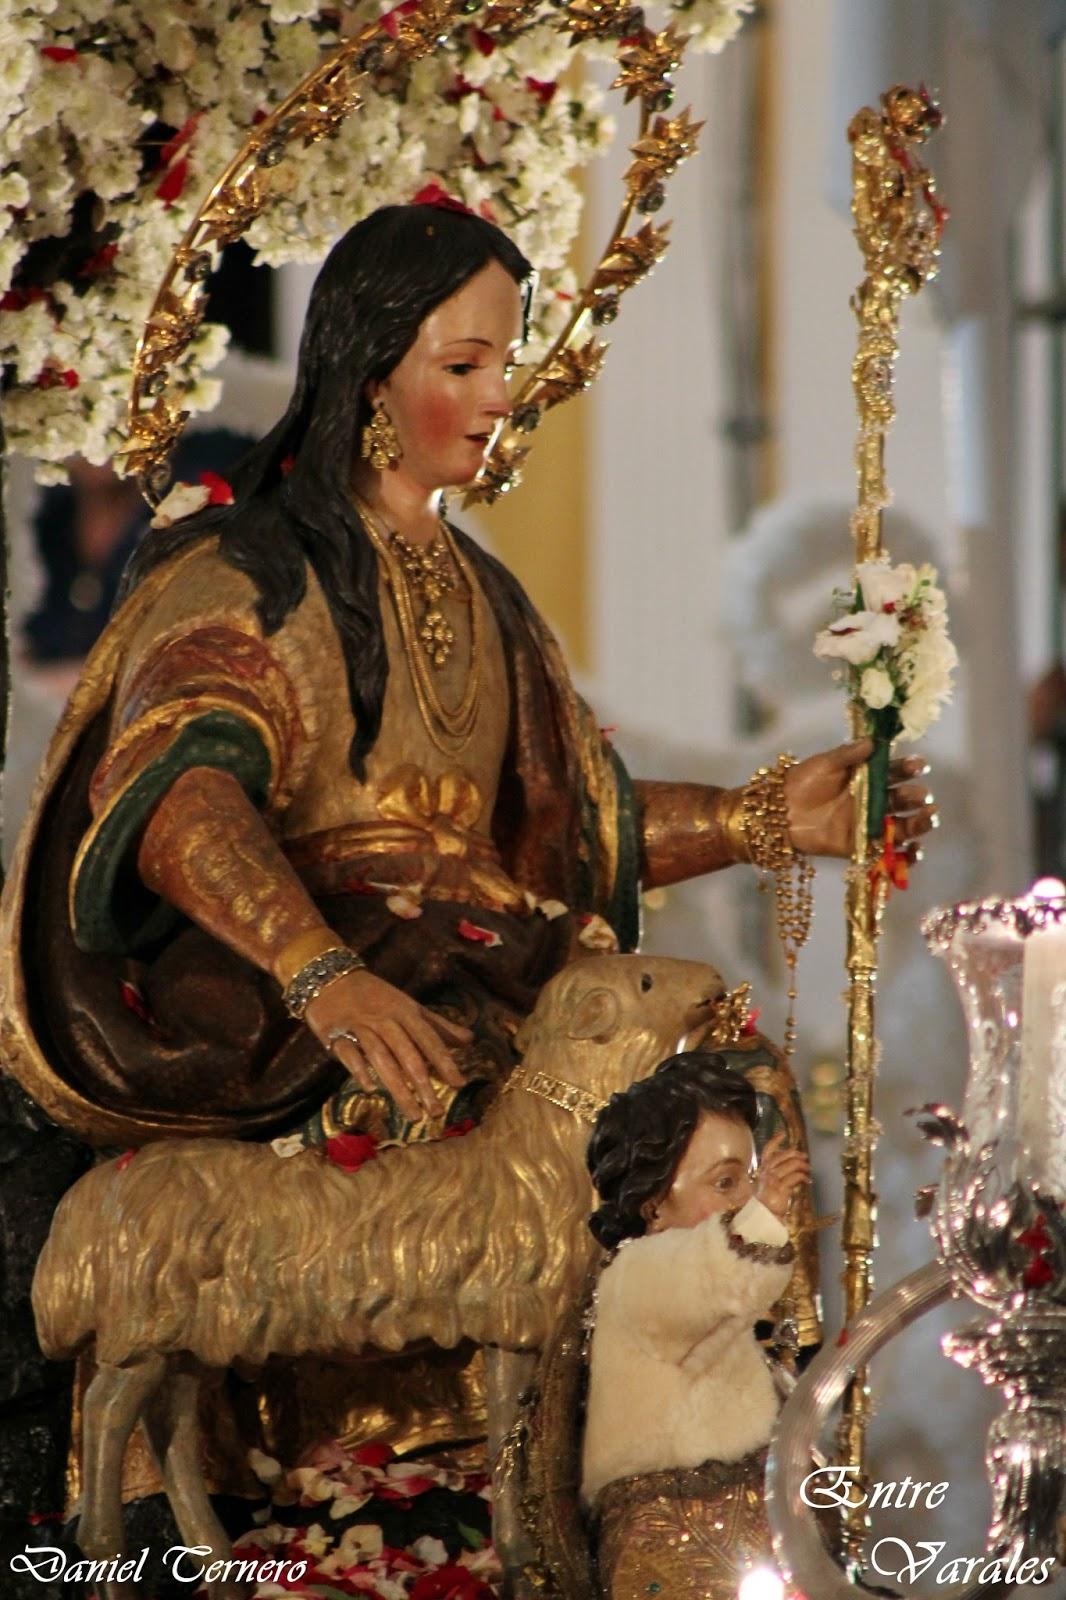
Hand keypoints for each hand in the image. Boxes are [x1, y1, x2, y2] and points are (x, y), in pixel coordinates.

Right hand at [304, 969, 471, 1121]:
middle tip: (436, 1112)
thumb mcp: (409, 1006)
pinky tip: (370, 1090)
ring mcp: (360, 1026)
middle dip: (423, 1084)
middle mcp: (386, 1020)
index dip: (444, 1060)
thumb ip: (438, 1025)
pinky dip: (359, 1070)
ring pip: (382, 1058)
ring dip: (398, 1087)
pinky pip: (349, 1053)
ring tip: (413, 1114)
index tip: (459, 1084)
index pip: (428, 1039)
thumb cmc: (376, 997)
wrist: (331, 978)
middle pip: (407, 1054)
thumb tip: (470, 1040)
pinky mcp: (335, 1033)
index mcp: (406, 1012)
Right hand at [755, 1133, 810, 1219]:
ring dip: (802, 1165)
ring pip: (790, 1165)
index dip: (775, 1141)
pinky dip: (803, 1177)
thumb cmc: (767, 1200)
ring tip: (808, 1169)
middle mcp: (767, 1172)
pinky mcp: (781, 1188)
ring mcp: (773, 1180)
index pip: (767, 1151)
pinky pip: (795, 1177)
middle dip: (795, 1154)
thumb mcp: (769, 1183)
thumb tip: (791, 1165)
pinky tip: (807, 1180)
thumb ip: (776, 1173)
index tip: (783, 1133)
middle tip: (804, 1156)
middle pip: (782, 1156)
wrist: (763, 1215)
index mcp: (763, 1169)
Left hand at [783, 738, 936, 860]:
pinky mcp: (859, 846)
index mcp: (867, 778)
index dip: (909, 769)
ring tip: (929, 818)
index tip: (919, 765)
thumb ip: (849, 753)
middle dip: (916, 797)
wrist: (777, 811)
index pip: (895, 772)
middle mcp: (872, 801)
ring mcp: (867, 825)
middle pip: (902, 800)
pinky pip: (887, 853)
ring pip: (901, 826)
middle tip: (922, 796)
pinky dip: (905, 856)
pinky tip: (916, 851)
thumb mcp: (825, 762)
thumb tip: (874, 742)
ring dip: (918, 824)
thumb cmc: (801, 781)